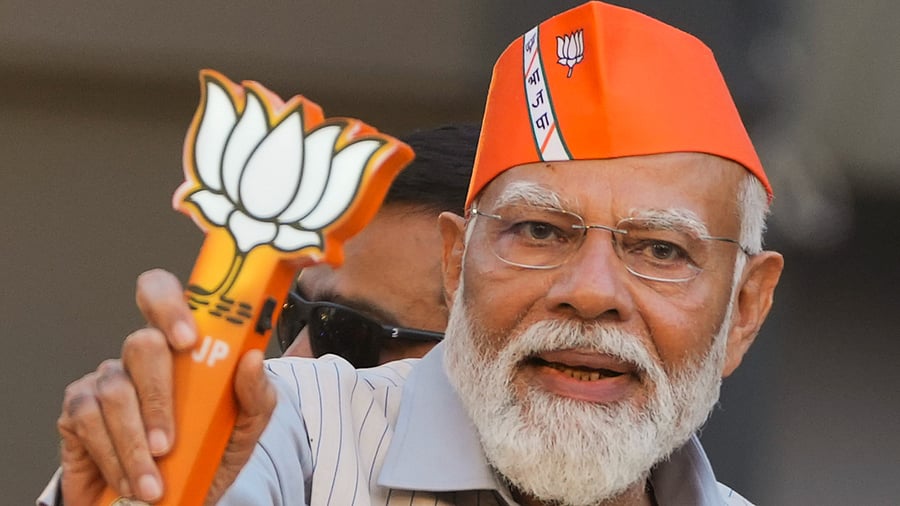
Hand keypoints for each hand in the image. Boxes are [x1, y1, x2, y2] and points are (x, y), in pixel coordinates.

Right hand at [56, 269, 276, 504]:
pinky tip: (132, 480)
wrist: (176, 501)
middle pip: (141, 344)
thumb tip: (251, 359)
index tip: (188, 339)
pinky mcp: (76, 411)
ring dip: (135, 443)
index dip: (170, 306)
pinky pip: (87, 420)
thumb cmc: (210, 454)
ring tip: (154, 483)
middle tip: (169, 444)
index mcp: (182, 346)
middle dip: (158, 398)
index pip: (164, 294)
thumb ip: (256, 395)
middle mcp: (141, 356)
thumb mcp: (245, 429)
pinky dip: (113, 456)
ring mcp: (106, 379)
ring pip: (114, 391)